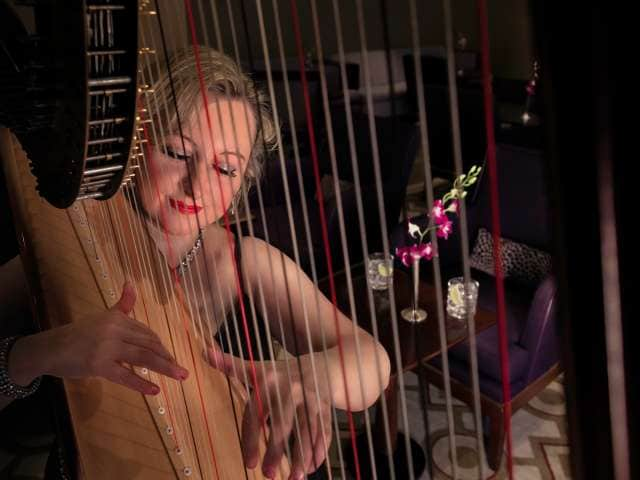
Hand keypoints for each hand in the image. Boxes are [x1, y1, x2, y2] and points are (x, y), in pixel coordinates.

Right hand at [9, 283, 188, 394]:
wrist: (49, 349)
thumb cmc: (78, 335)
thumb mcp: (102, 316)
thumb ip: (121, 305)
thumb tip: (131, 282)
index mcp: (118, 319)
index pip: (147, 333)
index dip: (160, 346)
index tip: (170, 357)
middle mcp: (115, 330)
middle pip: (149, 345)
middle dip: (167, 358)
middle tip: (181, 370)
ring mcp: (107, 348)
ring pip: (143, 358)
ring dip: (165, 368)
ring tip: (180, 377)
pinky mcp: (99, 366)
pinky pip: (125, 376)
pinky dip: (141, 384)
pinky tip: (155, 390)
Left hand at [207, 345, 331, 479]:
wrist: (321, 365)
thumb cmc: (282, 373)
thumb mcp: (258, 367)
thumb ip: (231, 364)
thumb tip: (204, 351)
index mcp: (270, 380)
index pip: (256, 412)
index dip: (251, 439)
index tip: (249, 463)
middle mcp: (291, 388)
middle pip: (282, 423)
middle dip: (276, 450)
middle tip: (268, 474)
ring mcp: (311, 398)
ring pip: (306, 430)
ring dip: (301, 456)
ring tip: (294, 478)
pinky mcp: (326, 407)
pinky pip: (323, 431)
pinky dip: (319, 450)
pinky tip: (311, 467)